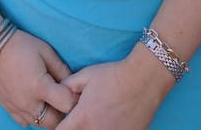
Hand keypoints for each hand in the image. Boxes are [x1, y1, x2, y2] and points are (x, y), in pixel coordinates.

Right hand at [0, 29, 78, 127]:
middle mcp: (28, 103)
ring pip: (41, 125)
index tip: (76, 91)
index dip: (75, 98)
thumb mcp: (45, 51)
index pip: (67, 105)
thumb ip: (61, 69)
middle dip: (63, 112)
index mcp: (39, 86)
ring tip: (51, 99)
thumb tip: (73, 83)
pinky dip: (34, 117)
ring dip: (49, 116)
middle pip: (55, 122)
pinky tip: (36, 103)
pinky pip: (26, 123)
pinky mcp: (8, 109)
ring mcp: (17, 108)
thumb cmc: (21, 45)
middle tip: (64, 97)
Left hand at [57, 47, 172, 129]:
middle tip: (83, 118)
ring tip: (99, 117)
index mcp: (82, 118)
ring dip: (92, 129)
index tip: (65, 120)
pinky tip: (113, 121)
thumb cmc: (113, 75)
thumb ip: (67, 86)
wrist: (143, 79)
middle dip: (76, 128)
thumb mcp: (86, 75)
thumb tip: (58, 92)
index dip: (60, 127)